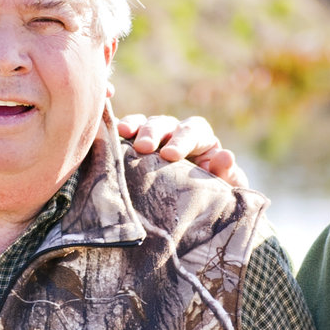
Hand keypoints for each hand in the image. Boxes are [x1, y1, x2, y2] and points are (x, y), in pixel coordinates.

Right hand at [111, 108, 247, 188]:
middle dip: (153, 132)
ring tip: (121, 131)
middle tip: (144, 147)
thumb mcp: (225, 185)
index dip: (181, 140)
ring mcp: (152, 138)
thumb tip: (226, 156)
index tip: (171, 155)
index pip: (192, 131)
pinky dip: (114, 132)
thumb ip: (226, 172)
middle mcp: (174, 132)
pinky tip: (103, 134)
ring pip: (142, 124)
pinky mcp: (133, 148)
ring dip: (132, 126)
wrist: (195, 206)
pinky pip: (123, 135)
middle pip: (164, 123)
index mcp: (199, 138)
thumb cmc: (214, 193)